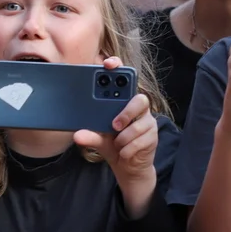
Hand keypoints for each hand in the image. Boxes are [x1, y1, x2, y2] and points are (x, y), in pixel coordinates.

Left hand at [75, 57, 158, 219]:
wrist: (130, 167)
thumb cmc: (115, 146)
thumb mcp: (99, 140)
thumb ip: (90, 135)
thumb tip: (77, 135)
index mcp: (124, 102)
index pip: (125, 79)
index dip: (119, 68)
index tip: (107, 64)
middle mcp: (138, 109)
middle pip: (140, 99)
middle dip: (127, 112)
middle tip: (114, 124)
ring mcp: (147, 122)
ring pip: (140, 124)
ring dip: (125, 137)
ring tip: (117, 144)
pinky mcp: (153, 136)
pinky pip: (141, 140)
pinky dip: (128, 149)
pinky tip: (123, 153)